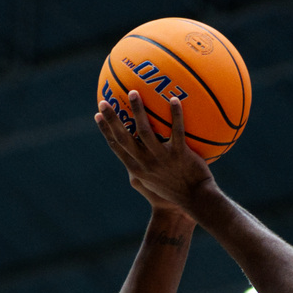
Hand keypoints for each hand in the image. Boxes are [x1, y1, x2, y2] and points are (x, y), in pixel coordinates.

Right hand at [95, 90, 214, 215]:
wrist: (195, 200)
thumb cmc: (175, 191)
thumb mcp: (153, 182)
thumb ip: (144, 167)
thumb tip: (138, 150)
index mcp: (137, 169)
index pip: (117, 147)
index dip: (106, 130)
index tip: (98, 115)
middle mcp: (146, 163)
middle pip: (124, 138)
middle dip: (112, 119)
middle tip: (104, 102)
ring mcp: (162, 159)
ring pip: (145, 132)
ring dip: (138, 111)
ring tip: (134, 93)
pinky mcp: (180, 155)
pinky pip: (177, 131)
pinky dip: (175, 115)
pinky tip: (173, 99)